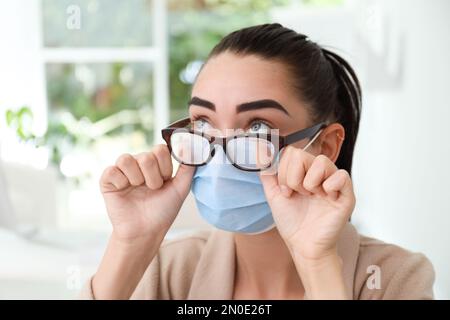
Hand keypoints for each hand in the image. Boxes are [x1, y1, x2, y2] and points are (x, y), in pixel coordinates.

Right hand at [100, 144, 194, 241]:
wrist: (145, 231)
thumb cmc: (163, 210)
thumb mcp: (181, 188)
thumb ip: (188, 167)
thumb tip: (193, 146)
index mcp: (156, 163)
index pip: (160, 149)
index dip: (165, 166)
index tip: (165, 181)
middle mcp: (138, 163)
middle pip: (146, 156)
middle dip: (153, 178)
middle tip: (152, 189)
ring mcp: (123, 171)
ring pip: (126, 159)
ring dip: (137, 179)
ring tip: (138, 190)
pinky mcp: (107, 180)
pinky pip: (111, 170)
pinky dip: (120, 182)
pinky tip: (124, 190)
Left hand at [259, 146, 354, 260]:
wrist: (303, 244)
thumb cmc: (292, 222)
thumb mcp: (274, 195)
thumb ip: (268, 174)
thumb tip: (262, 153)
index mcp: (303, 172)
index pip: (291, 152)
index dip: (283, 171)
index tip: (285, 191)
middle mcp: (318, 174)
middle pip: (302, 154)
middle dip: (292, 177)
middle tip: (298, 194)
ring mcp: (333, 182)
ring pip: (322, 161)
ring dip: (309, 182)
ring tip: (311, 196)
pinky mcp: (346, 194)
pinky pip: (342, 175)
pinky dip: (330, 185)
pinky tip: (325, 197)